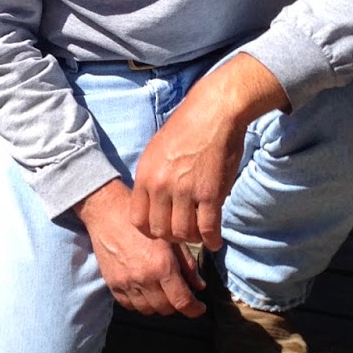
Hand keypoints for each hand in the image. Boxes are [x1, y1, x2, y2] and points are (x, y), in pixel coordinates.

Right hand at [75, 179, 205, 317]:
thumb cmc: (143, 223)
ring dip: (159, 306)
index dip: (194, 310)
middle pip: (166, 309)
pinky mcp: (113, 284)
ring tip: (164, 295)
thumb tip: (199, 286)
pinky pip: (129, 305)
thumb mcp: (171, 239)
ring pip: (147, 310)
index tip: (199, 308)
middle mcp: (144, 279)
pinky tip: (145, 293)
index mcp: (162, 266)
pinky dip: (140, 304)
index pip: (182, 301)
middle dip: (177, 306)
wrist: (108, 215)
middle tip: (181, 296)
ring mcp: (126, 284)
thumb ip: (187, 265)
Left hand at [130, 53, 288, 249]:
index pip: (138, 221)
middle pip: (160, 231)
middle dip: (172, 237)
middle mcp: (161, 186)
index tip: (162, 228)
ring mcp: (185, 191)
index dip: (150, 231)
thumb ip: (152, 179)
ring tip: (199, 234)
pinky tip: (215, 240)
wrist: (214, 112)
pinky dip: (212, 239)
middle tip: (183, 232)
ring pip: (184, 233)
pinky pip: (208, 228)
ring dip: (193, 238)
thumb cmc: (186, 128)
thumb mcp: (156, 151)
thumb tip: (153, 202)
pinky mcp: (210, 193)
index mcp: (145, 177)